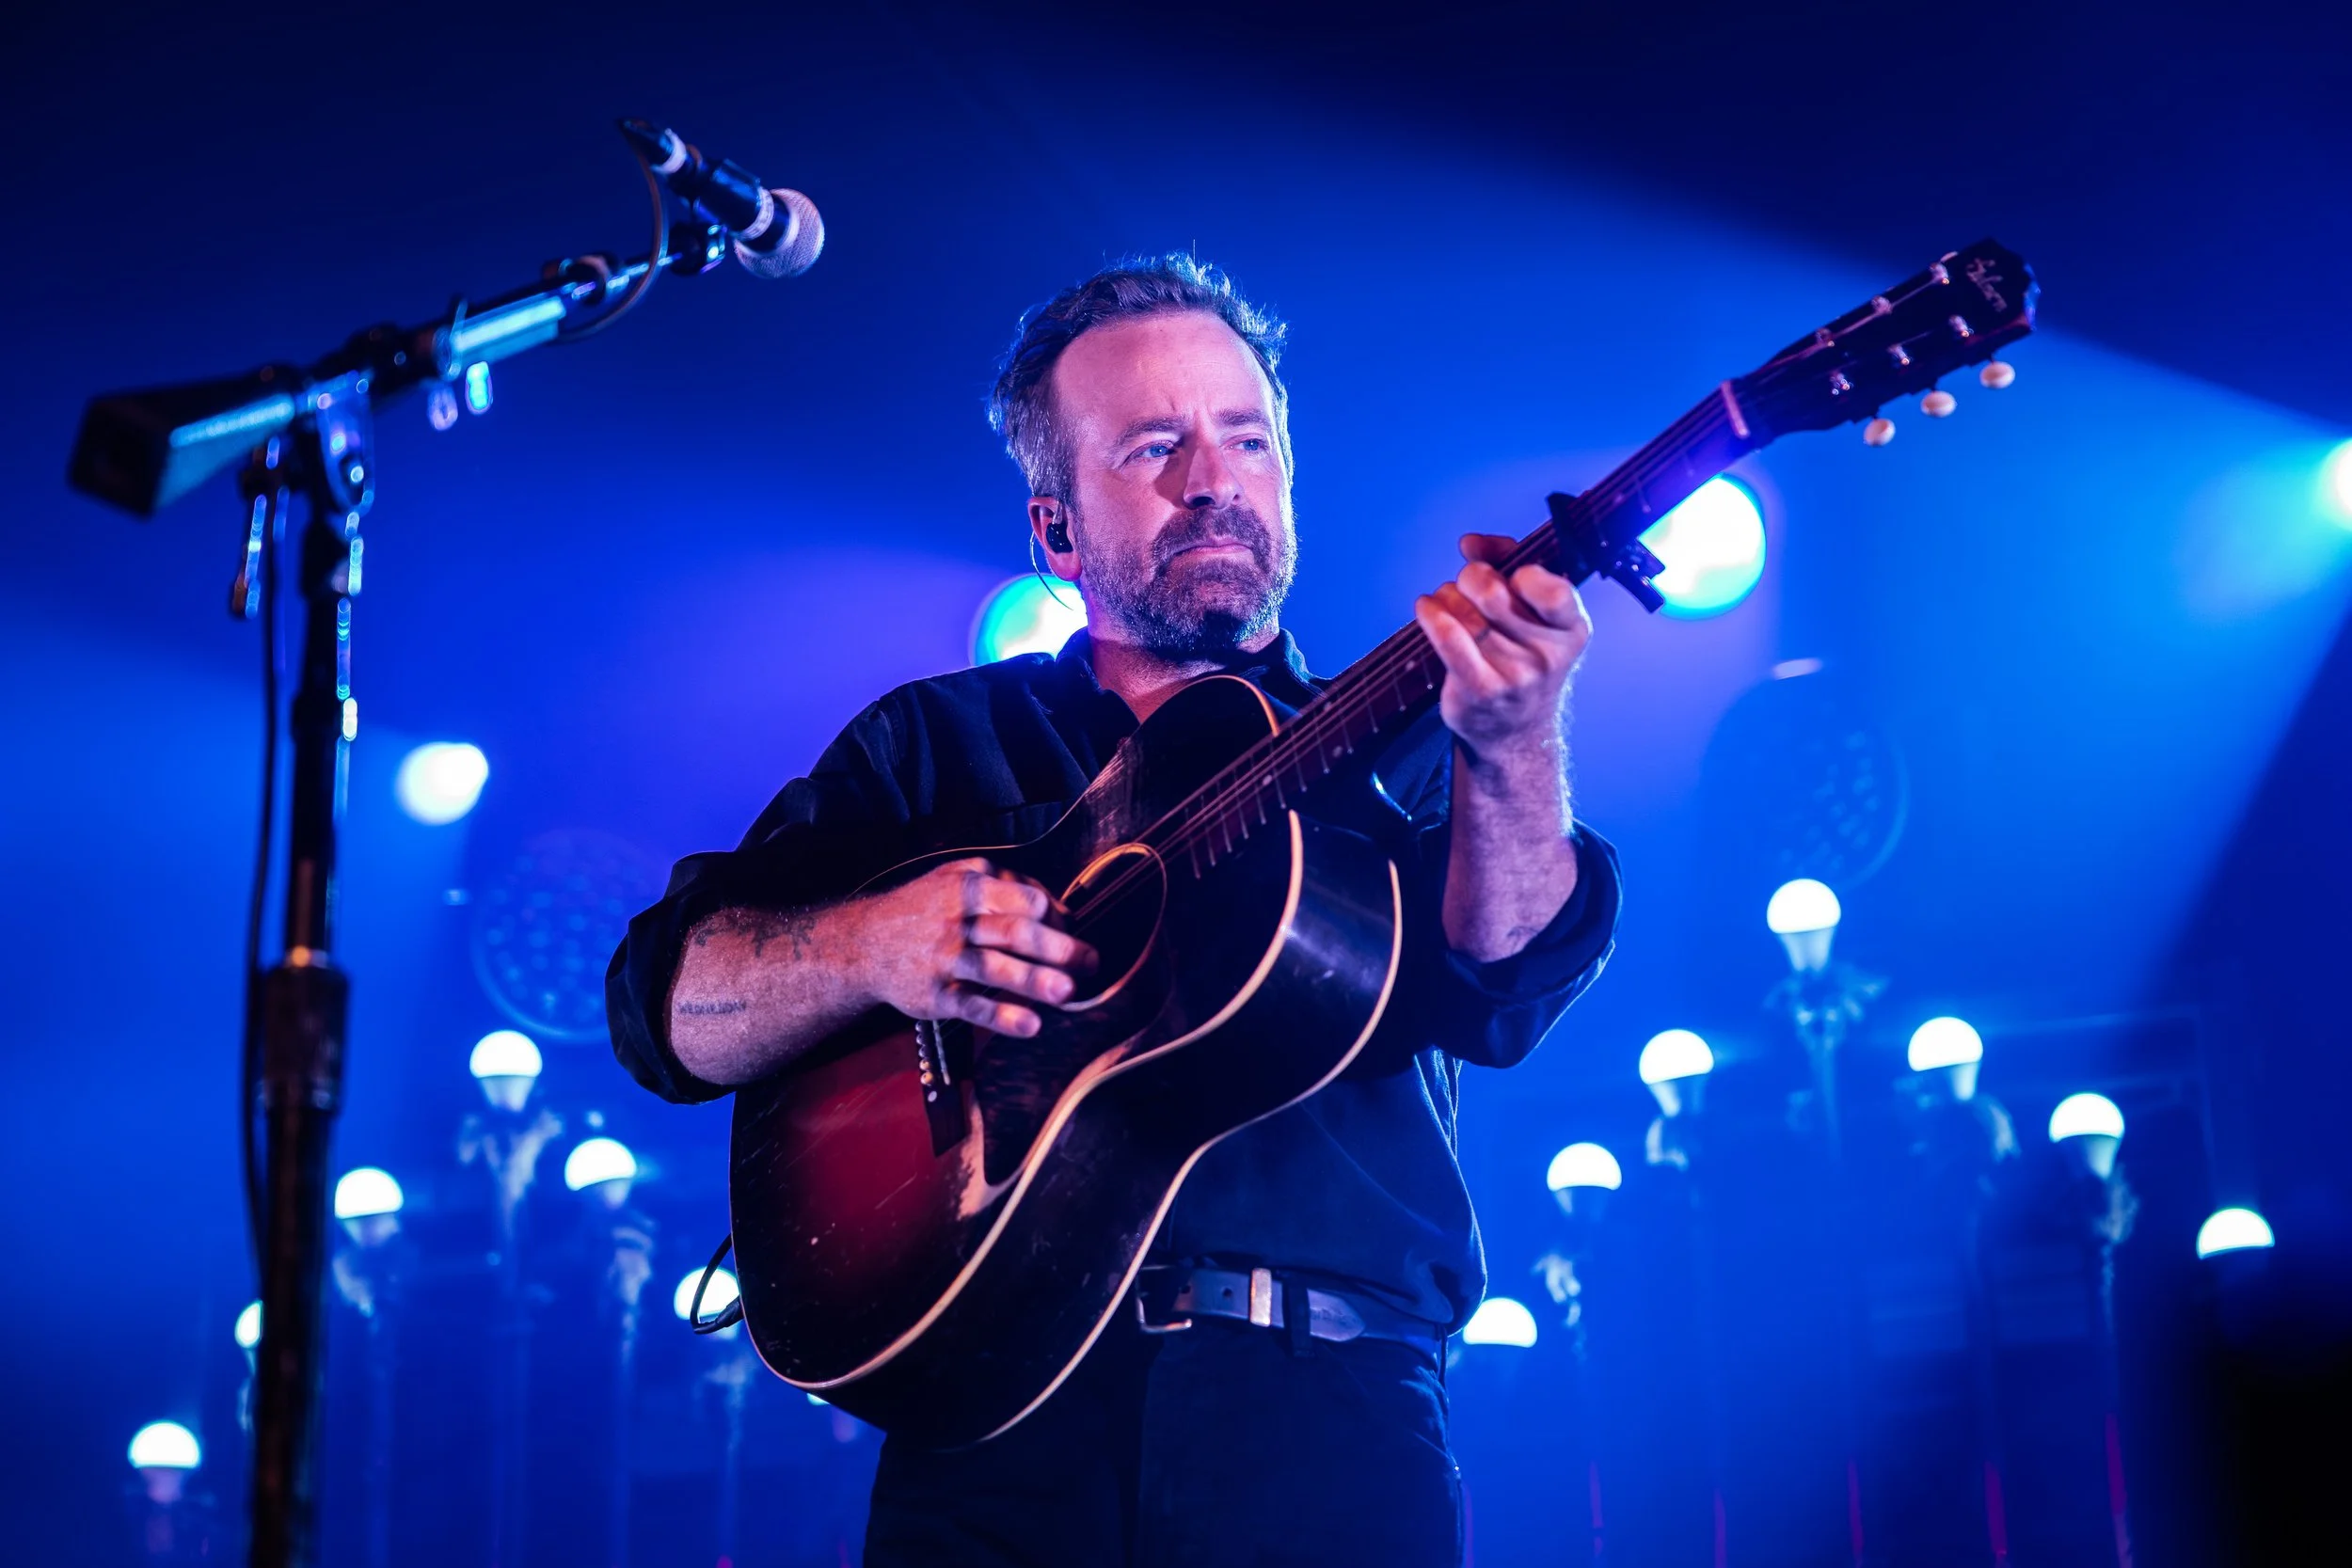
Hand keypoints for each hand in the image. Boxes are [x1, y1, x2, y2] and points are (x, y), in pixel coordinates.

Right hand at [850, 858, 1097, 1037]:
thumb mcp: (955, 878)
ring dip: (1033, 981)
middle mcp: (957, 921)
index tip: (1069, 933)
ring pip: (995, 968)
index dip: (1053, 917)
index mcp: (969, 888)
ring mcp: (945, 959)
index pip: (1025, 899)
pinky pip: (972, 1005)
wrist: (864, 943)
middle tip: (1090, 963)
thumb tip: (1057, 907)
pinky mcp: (934, 995)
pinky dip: (1001, 1016)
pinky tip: (1030, 1025)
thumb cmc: (924, 909)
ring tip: (1067, 993)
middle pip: (1015, 932)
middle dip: (1057, 948)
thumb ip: (1003, 884)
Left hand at [1413, 533, 1592, 758]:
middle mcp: (1548, 654)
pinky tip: (1426, 608)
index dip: (1521, 571)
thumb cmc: (1522, 657)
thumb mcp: (1535, 615)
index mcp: (1572, 628)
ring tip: (1443, 602)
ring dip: (1446, 597)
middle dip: (1470, 579)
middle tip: (1465, 587)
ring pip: (1464, 612)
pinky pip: (1449, 639)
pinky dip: (1431, 615)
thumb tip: (1471, 543)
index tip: (1509, 574)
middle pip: (1492, 592)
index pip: (1551, 588)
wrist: (1516, 732)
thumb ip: (1509, 565)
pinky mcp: (1481, 690)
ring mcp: (1515, 676)